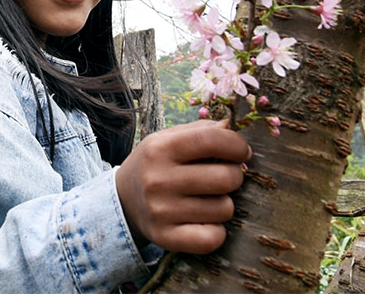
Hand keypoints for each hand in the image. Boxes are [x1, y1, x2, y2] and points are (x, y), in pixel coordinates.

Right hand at [115, 120, 249, 253]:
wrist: (122, 200)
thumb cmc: (155, 165)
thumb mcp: (167, 140)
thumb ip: (200, 131)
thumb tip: (230, 126)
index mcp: (159, 149)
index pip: (211, 139)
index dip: (236, 145)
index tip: (241, 152)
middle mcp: (158, 179)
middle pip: (226, 178)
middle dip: (234, 176)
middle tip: (224, 177)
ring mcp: (161, 211)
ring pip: (224, 209)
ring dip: (223, 204)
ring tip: (207, 199)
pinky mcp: (166, 237)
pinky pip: (213, 238)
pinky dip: (216, 231)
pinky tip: (204, 221)